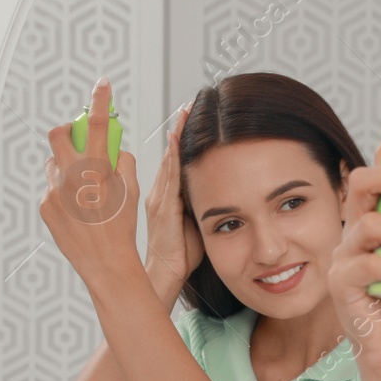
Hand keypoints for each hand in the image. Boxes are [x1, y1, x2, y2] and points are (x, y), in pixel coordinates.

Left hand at [39, 76, 143, 285]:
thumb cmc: (122, 227)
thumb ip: (123, 161)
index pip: (98, 123)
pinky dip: (64, 192)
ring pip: (54, 164)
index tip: (102, 85)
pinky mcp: (46, 206)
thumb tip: (114, 149)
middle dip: (68, 130)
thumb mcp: (131, 190)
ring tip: (83, 189)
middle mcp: (72, 175)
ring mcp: (55, 190)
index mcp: (97, 167)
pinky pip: (52, 188)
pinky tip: (78, 210)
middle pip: (59, 134)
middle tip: (79, 139)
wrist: (106, 262)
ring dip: (67, 166)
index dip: (101, 99)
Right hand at [143, 101, 202, 288]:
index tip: (191, 118)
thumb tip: (222, 192)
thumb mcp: (195, 224)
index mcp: (166, 198)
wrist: (166, 274)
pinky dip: (173, 156)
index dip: (182, 141)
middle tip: (188, 106)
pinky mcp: (163, 207)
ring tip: (184, 112)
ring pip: (169, 160)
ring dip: (177, 136)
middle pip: (171, 155)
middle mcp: (159, 194)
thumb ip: (203, 205)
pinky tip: (177, 138)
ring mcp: (159, 199)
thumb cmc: (181, 254)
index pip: (175, 163)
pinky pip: (169, 176)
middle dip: (180, 130)